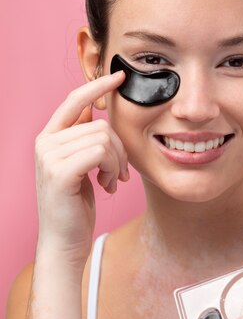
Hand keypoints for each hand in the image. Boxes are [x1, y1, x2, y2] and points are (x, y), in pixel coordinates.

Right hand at [34, 70, 129, 267]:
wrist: (64, 242)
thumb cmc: (76, 205)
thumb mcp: (80, 165)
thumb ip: (82, 137)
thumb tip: (95, 109)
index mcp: (49, 137)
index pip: (75, 100)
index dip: (98, 86)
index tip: (121, 76)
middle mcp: (45, 142)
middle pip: (100, 125)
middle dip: (120, 150)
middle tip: (119, 173)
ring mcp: (50, 156)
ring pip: (104, 139)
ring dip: (117, 163)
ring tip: (111, 181)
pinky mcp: (60, 172)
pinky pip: (101, 153)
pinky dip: (112, 168)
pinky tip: (108, 186)